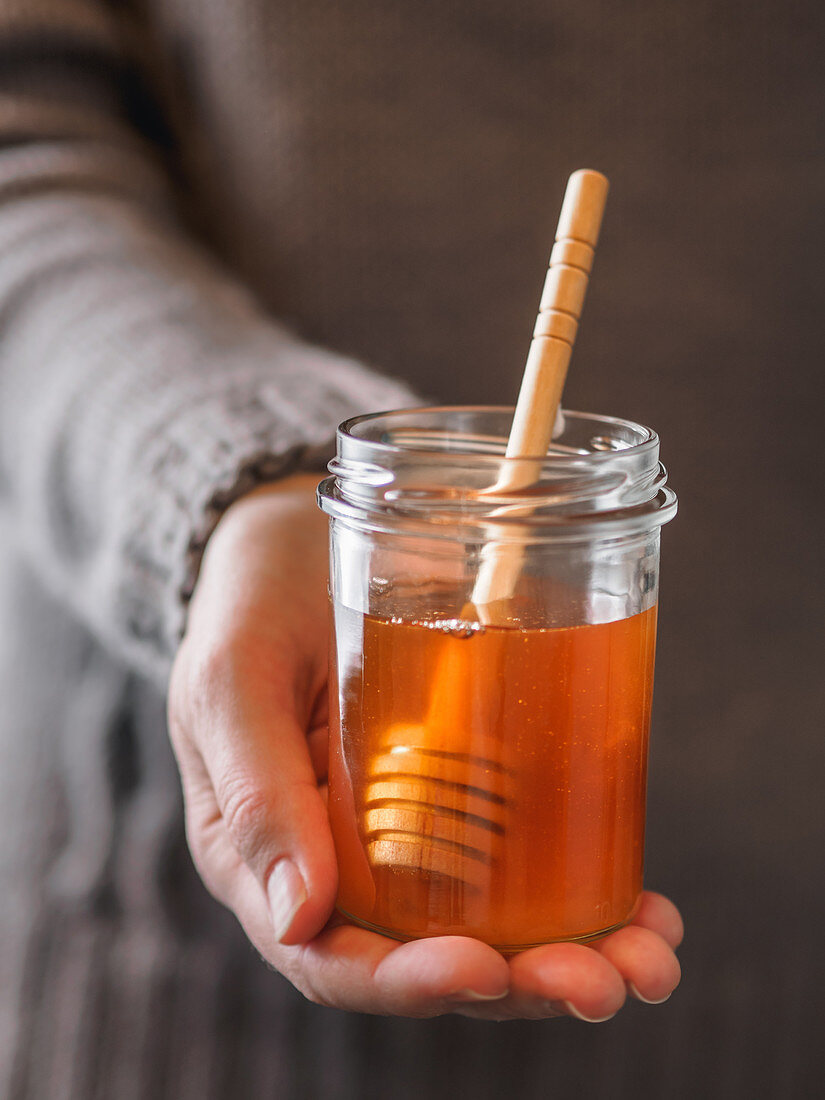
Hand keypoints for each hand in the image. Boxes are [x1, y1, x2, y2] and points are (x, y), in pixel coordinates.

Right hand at [168, 473, 681, 1019]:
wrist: (299, 540)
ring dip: (571, 954)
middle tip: (602, 980)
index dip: (407, 982)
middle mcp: (341, 862)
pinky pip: (520, 859)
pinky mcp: (461, 788)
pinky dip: (585, 890)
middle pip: (428, 955)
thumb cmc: (253, 603)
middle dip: (520, 983)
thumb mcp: (231, 681)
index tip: (487, 968)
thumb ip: (252, 789)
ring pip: (488, 925)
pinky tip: (645, 903)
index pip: (330, 955)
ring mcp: (407, 830)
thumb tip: (298, 917)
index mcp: (267, 857)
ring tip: (648, 957)